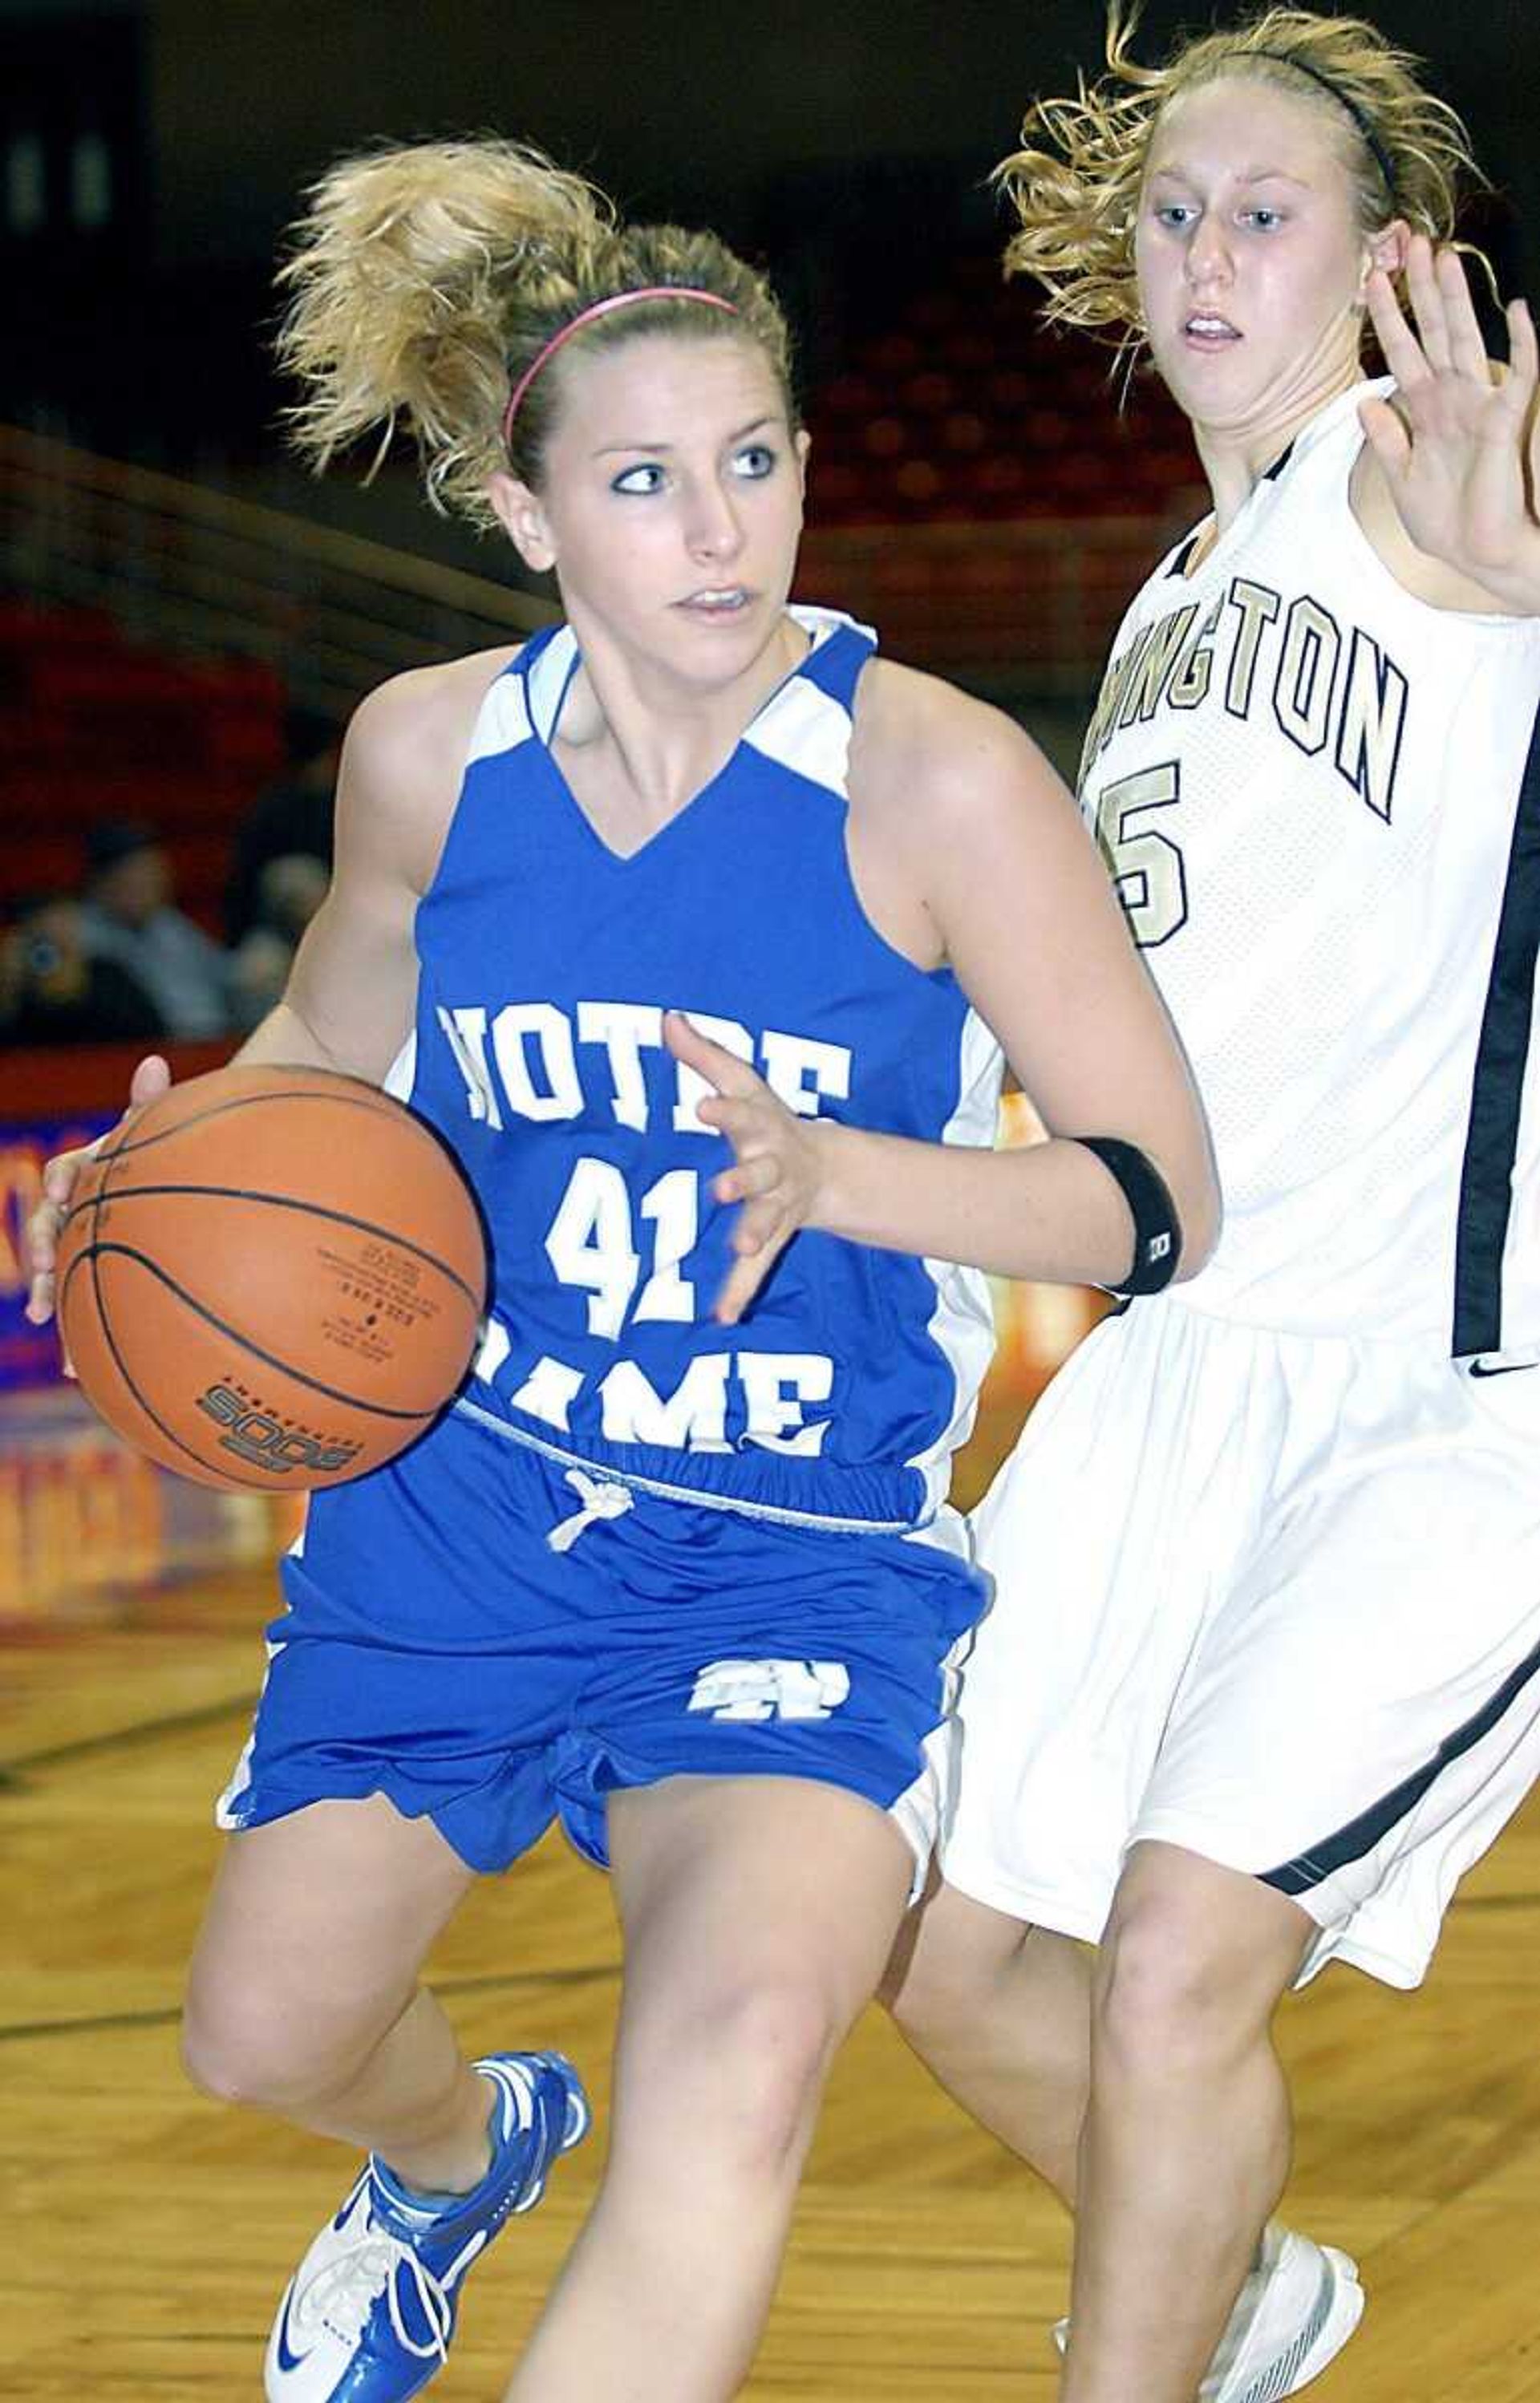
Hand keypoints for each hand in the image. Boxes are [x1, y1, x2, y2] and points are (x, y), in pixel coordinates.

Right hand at [26, 1053, 171, 1334]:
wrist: (191, 1175)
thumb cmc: (175, 1148)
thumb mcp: (165, 1128)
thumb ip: (152, 1105)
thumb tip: (152, 1062)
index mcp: (90, 1169)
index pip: (65, 1173)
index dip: (60, 1183)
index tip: (59, 1194)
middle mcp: (78, 1206)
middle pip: (48, 1228)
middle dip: (38, 1252)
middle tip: (37, 1273)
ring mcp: (85, 1240)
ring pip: (59, 1269)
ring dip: (50, 1294)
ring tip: (46, 1323)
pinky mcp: (99, 1270)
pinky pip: (87, 1301)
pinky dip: (81, 1332)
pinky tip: (77, 1368)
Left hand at [663, 1010, 827, 1325]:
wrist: (824, 1170)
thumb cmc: (768, 1121)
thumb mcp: (743, 1083)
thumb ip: (704, 1056)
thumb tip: (666, 1018)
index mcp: (762, 1128)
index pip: (743, 1114)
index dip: (726, 1110)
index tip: (703, 1104)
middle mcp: (774, 1168)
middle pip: (761, 1173)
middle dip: (744, 1179)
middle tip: (723, 1188)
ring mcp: (776, 1206)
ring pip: (767, 1220)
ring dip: (755, 1233)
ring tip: (744, 1244)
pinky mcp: (772, 1238)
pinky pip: (757, 1270)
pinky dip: (741, 1291)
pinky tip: (722, 1316)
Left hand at [1361, 235, 1539, 611]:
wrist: (1477, 555)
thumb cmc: (1444, 521)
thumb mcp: (1399, 479)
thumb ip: (1385, 440)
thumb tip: (1365, 403)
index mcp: (1424, 411)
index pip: (1401, 351)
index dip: (1386, 316)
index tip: (1370, 278)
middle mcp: (1451, 399)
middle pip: (1433, 332)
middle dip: (1420, 289)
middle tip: (1409, 242)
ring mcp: (1479, 407)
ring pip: (1467, 340)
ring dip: (1457, 300)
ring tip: (1446, 257)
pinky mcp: (1504, 423)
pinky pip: (1519, 377)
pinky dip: (1522, 346)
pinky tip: (1518, 312)